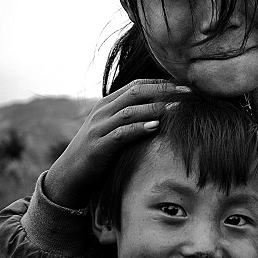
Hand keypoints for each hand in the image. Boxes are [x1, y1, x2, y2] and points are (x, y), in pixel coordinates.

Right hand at [44, 79, 188, 207]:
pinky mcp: (98, 146)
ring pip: (130, 111)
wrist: (69, 174)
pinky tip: (156, 127)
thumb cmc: (98, 151)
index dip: (162, 82)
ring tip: (178, 107)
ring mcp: (99, 127)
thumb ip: (132, 117)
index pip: (138, 84)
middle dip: (164, 90)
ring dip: (155, 108)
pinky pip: (121, 134)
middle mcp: (103, 111)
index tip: (186, 84)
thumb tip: (164, 111)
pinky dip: (139, 128)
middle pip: (136, 92)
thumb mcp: (113, 128)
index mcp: (108, 103)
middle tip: (189, 91)